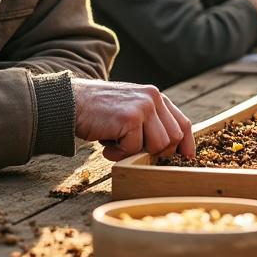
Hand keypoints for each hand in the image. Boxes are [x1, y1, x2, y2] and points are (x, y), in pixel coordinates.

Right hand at [72, 78, 194, 160]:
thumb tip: (170, 149)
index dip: (186, 145)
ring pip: (158, 146)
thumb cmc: (99, 112)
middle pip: (174, 138)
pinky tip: (106, 142)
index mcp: (156, 97)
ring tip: (116, 144)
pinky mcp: (130, 118)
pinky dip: (118, 153)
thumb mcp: (130, 111)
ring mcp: (143, 107)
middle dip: (157, 153)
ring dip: (136, 152)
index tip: (185, 160)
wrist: (71, 102)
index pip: (183, 123)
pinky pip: (134, 149)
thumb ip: (149, 123)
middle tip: (132, 150)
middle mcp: (153, 98)